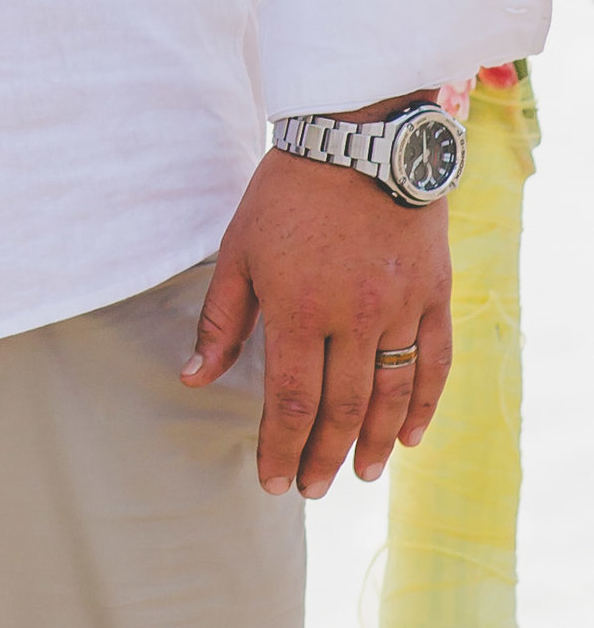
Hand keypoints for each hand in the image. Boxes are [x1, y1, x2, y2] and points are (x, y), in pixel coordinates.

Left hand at [183, 138, 452, 494]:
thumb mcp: (239, 248)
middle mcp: (354, 315)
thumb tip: (194, 377)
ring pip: (390, 395)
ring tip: (357, 473)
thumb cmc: (288, 192)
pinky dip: (423, 405)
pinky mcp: (434, 293)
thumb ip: (222, 319)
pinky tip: (409, 437)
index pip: (292, 399)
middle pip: (341, 408)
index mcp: (298, 306)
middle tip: (312, 490)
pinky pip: (434, 363)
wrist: (358, 137)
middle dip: (323, 456)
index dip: (281, 446)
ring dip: (372, 442)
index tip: (272, 481)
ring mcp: (400, 306)